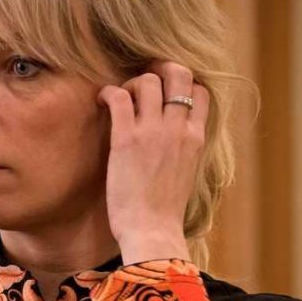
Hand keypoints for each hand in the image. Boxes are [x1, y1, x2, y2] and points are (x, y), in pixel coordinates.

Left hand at [97, 61, 208, 264]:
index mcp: (196, 138)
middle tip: (142, 81)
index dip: (181, 85)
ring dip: (131, 82)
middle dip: (160, 69)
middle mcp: (179, 129)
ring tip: (121, 97)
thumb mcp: (187, 173)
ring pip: (148, 80)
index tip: (163, 92)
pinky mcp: (127, 138)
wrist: (153, 231)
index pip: (199, 92)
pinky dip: (109, 92)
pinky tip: (102, 100)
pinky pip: (120, 97)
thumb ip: (185, 149)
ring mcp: (153, 132)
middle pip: (178, 74)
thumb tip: (177, 139)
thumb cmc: (165, 210)